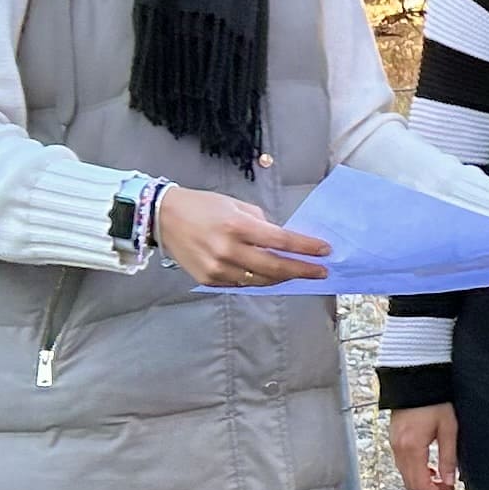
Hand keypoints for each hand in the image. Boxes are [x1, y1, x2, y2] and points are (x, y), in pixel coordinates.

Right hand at [156, 186, 327, 287]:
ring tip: (297, 273)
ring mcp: (218, 268)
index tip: (325, 251)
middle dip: (303, 270)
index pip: (281, 241)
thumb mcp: (235, 205)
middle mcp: (228, 250)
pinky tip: (270, 276)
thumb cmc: (202, 206)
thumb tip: (281, 239)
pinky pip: (242, 284)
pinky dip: (258, 280)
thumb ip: (260, 223)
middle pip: (276, 267)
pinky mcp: (209, 279)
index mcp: (237, 226)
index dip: (306, 248)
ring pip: (261, 281)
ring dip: (283, 278)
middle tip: (321, 272)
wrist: (163, 218)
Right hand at [390, 404, 457, 489]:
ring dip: (424, 484)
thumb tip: (450, 482)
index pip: (421, 484)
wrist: (416, 379)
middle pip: (411, 484)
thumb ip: (448, 457)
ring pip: (406, 476)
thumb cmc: (435, 400)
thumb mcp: (448, 429)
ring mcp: (394, 444)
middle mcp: (399, 448)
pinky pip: (403, 465)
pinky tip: (431, 471)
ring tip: (443, 485)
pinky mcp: (395, 439)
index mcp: (412, 447)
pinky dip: (417, 473)